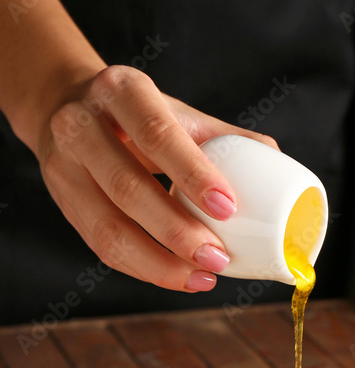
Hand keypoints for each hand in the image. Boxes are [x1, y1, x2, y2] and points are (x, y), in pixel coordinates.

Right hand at [36, 65, 277, 291]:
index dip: (192, 174)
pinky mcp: (64, 204)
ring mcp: (65, 167)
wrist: (67, 108)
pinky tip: (179, 277)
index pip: (156, 132)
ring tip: (203, 277)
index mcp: (121, 90)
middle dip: (177, 231)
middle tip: (219, 257)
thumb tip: (278, 164)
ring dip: (160, 263)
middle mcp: (81, 125)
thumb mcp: (175, 111)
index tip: (229, 208)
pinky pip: (102, 248)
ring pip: (108, 228)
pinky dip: (145, 269)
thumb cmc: (137, 115)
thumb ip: (224, 137)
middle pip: (127, 188)